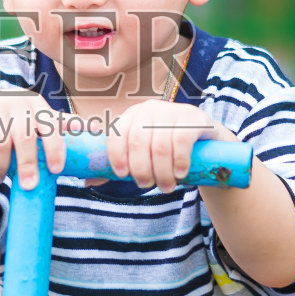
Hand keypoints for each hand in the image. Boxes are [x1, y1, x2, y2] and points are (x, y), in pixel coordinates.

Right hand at [0, 91, 66, 189]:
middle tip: (28, 185)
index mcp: (35, 103)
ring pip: (0, 142)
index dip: (55, 148)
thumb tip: (95, 127)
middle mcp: (15, 101)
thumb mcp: (35, 119)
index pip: (50, 126)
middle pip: (25, 137)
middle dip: (28, 165)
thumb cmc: (12, 121)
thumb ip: (61, 124)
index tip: (56, 170)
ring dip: (0, 166)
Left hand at [105, 101, 233, 192]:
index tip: (123, 175)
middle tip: (148, 185)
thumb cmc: (166, 150)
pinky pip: (181, 141)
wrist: (206, 141)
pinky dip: (179, 162)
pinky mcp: (193, 118)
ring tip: (166, 186)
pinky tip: (181, 173)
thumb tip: (88, 182)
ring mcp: (172, 111)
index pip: (116, 134)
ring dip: (162, 172)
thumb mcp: (142, 155)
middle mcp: (149, 109)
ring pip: (159, 146)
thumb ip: (119, 165)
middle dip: (141, 169)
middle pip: (137, 142)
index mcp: (131, 116)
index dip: (116, 156)